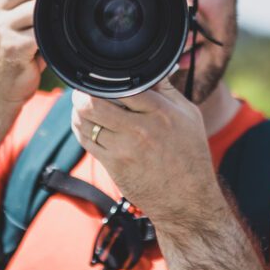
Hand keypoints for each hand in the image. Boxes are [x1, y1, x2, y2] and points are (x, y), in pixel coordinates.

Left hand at [71, 79, 215, 224]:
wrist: (188, 202)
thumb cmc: (191, 155)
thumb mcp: (189, 116)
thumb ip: (166, 91)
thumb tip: (150, 68)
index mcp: (161, 112)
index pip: (122, 85)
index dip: (106, 79)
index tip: (100, 77)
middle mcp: (141, 129)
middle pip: (95, 102)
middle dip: (83, 94)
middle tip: (82, 90)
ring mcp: (125, 149)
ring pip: (85, 122)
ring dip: (78, 111)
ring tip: (80, 105)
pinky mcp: (114, 165)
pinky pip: (86, 141)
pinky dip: (80, 128)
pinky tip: (83, 123)